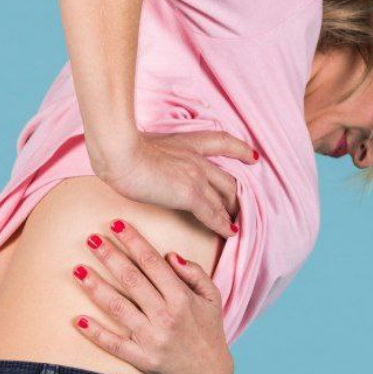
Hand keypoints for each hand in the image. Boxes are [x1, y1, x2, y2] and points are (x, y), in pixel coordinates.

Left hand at [72, 219, 233, 373]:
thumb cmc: (209, 331)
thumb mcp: (212, 297)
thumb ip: (195, 273)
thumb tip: (170, 254)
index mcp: (182, 298)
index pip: (154, 263)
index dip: (134, 241)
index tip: (117, 224)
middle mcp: (166, 316)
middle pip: (132, 280)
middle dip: (111, 257)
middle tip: (91, 238)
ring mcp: (152, 340)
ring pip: (119, 308)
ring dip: (97, 288)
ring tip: (78, 270)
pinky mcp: (142, 360)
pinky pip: (114, 345)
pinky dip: (95, 333)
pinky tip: (77, 319)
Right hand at [92, 130, 258, 239]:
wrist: (119, 153)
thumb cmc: (120, 148)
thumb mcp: (141, 144)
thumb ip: (151, 151)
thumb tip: (142, 157)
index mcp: (185, 141)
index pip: (221, 141)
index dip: (239, 149)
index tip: (252, 156)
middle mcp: (196, 158)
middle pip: (227, 178)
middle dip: (236, 194)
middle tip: (238, 207)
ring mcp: (196, 175)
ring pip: (224, 196)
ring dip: (230, 211)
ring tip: (235, 224)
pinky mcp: (190, 194)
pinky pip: (213, 214)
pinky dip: (222, 225)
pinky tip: (229, 233)